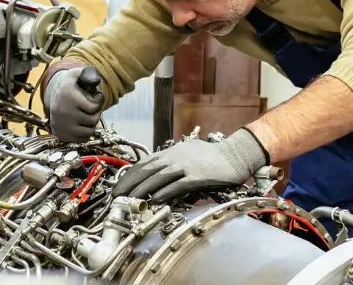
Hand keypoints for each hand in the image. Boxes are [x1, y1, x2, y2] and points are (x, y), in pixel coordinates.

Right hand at [44, 66, 103, 142]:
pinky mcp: (60, 135)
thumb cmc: (72, 85)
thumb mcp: (78, 74)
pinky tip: (82, 124)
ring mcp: (60, 125)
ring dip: (92, 125)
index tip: (95, 97)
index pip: (94, 107)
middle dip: (96, 114)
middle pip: (93, 120)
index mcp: (68, 95)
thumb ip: (89, 73)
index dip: (99, 102)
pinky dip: (85, 133)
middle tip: (91, 108)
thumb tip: (95, 81)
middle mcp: (62, 111)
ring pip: (89, 132)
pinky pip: (82, 139)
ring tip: (87, 116)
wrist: (54, 96)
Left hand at [112, 129, 269, 202]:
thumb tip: (157, 174)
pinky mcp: (198, 175)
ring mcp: (186, 165)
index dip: (130, 175)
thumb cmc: (212, 156)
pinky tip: (156, 200)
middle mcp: (175, 157)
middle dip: (130, 183)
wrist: (235, 155)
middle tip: (117, 195)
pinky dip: (165, 193)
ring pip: (159, 177)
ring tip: (130, 199)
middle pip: (147, 170)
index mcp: (171, 152)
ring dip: (143, 189)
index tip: (118, 186)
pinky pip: (178, 185)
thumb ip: (172, 163)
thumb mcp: (188, 154)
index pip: (144, 163)